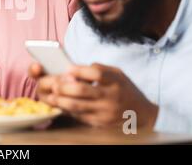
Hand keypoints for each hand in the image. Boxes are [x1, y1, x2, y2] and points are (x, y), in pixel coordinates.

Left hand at [30, 63, 158, 128]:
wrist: (141, 114)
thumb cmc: (124, 89)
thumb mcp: (117, 73)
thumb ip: (98, 69)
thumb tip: (73, 69)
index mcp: (115, 81)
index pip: (95, 73)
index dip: (79, 70)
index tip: (67, 68)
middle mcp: (110, 97)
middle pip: (81, 90)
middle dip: (63, 86)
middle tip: (54, 84)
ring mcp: (104, 112)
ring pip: (76, 106)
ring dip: (60, 100)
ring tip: (50, 95)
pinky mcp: (100, 123)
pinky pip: (79, 116)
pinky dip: (67, 110)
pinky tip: (60, 105)